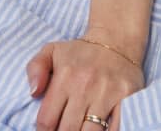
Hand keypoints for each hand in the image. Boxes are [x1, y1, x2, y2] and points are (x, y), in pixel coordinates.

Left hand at [26, 38, 143, 130]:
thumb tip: (33, 93)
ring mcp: (107, 94)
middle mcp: (85, 86)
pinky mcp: (127, 100)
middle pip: (68, 130)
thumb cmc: (81, 51)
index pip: (47, 119)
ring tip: (78, 130)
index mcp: (65, 76)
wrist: (117, 40)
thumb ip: (35, 68)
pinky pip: (116, 129)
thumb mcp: (52, 50)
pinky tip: (99, 130)